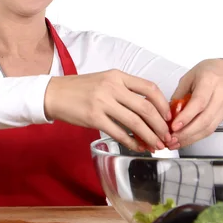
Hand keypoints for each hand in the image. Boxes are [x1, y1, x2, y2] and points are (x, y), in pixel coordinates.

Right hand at [44, 69, 171, 152]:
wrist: (54, 94)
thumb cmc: (79, 89)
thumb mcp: (104, 80)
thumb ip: (124, 89)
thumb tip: (148, 109)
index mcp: (117, 76)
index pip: (150, 88)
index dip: (163, 105)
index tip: (168, 117)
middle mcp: (112, 87)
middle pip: (146, 107)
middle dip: (160, 125)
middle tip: (166, 136)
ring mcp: (102, 102)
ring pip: (136, 122)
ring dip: (149, 136)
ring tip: (156, 145)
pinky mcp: (94, 118)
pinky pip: (119, 133)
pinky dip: (132, 142)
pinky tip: (137, 147)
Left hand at [167, 58, 222, 148]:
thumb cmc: (206, 72)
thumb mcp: (188, 77)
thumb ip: (179, 95)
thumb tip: (168, 114)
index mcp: (209, 81)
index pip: (199, 102)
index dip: (186, 117)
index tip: (173, 127)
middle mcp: (220, 94)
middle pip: (205, 119)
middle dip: (186, 133)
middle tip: (171, 140)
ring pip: (209, 127)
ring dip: (191, 138)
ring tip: (175, 143)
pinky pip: (212, 128)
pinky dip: (197, 136)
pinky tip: (186, 139)